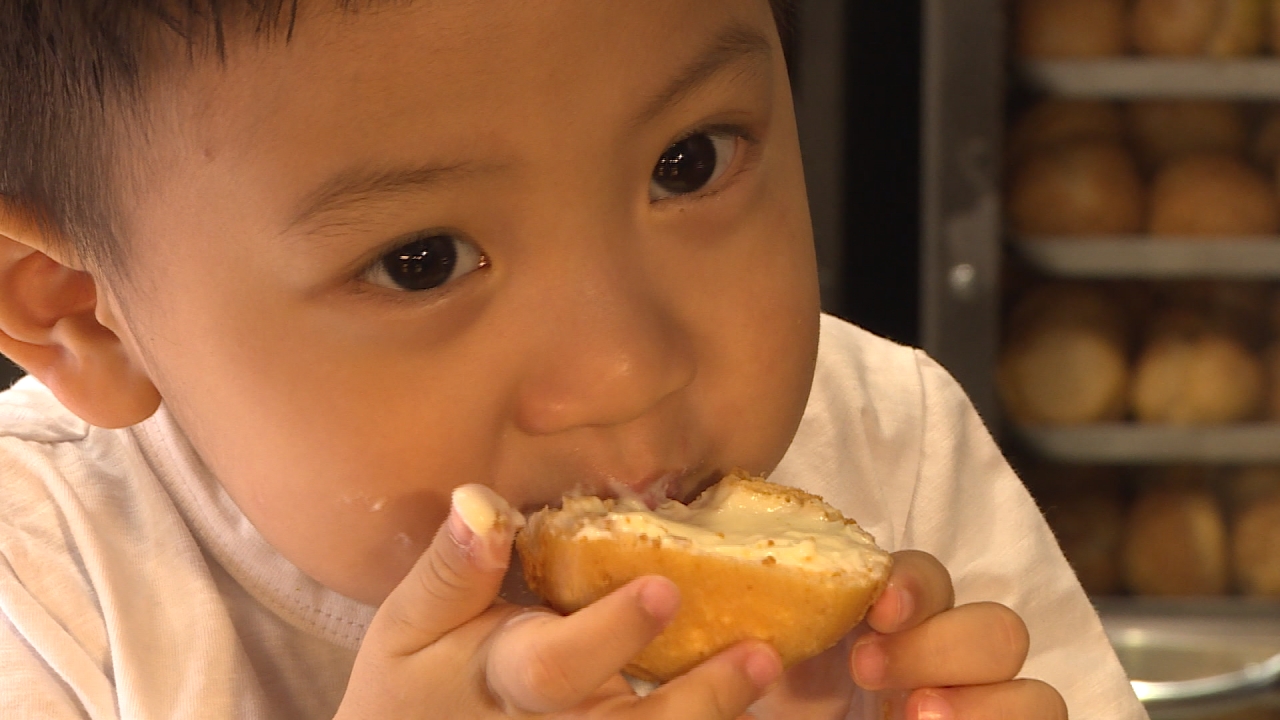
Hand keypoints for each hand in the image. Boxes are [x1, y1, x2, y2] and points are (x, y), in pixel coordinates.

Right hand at [333, 485, 782, 718]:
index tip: (660, 587)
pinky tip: (762, 692)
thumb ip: (450, 573)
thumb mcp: (406, 629)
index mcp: (503, 682)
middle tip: (757, 654)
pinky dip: (708, 719)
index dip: (608, 633)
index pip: (555, 667)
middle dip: (697, 696)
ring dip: (718, 712)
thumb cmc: (414, 684)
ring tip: (768, 665)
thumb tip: (481, 502)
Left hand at [749, 551, 1067, 718]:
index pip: (931, 580)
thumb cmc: (779, 712)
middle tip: (874, 675)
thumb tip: (709, 592)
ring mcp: (981, 707)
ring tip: (917, 719)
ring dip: (986, 705)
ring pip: (1038, 692)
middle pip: (998, 629)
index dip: (915, 586)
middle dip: (944, 648)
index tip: (877, 611)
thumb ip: (762, 630)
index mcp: (897, 629)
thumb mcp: (763, 670)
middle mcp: (952, 665)